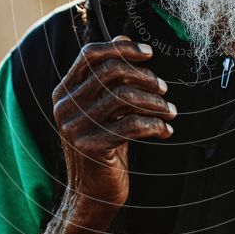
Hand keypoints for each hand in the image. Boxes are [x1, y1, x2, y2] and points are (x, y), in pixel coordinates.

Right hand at [52, 36, 175, 217]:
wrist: (92, 195)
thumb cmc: (104, 146)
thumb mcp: (105, 108)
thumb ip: (111, 77)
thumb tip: (122, 38)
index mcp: (64, 91)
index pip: (90, 54)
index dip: (122, 48)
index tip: (149, 53)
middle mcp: (65, 106)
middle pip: (110, 71)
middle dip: (144, 76)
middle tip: (164, 89)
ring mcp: (75, 126)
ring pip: (124, 96)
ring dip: (155, 102)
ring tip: (170, 111)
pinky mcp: (91, 147)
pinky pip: (132, 125)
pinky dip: (155, 125)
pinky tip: (166, 130)